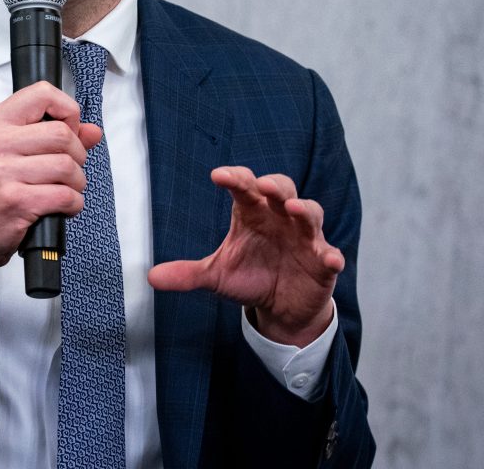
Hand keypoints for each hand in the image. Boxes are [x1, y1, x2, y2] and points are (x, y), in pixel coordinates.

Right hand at [0, 81, 103, 296]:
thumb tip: (92, 131)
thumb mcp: (6, 155)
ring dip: (77, 183)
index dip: (67, 111)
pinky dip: (73, 204)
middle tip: (69, 170)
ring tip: (64, 190)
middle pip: (62, 133)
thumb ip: (49, 138)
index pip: (42, 93)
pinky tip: (61, 208)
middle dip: (78, 155)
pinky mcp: (15, 202)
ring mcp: (2, 172)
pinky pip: (65, 195)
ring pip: (67, 165)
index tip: (69, 130)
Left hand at [147, 166, 342, 346]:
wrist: (280, 307)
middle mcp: (280, 218)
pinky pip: (331, 253)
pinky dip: (332, 254)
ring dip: (304, 209)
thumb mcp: (216, 277)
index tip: (218, 176)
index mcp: (252, 214)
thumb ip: (187, 274)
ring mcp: (304, 238)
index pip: (244, 187)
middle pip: (282, 189)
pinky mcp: (323, 262)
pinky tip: (331, 259)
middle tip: (263, 186)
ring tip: (293, 209)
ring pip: (310, 213)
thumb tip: (151, 277)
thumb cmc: (250, 277)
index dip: (235, 178)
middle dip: (275, 185)